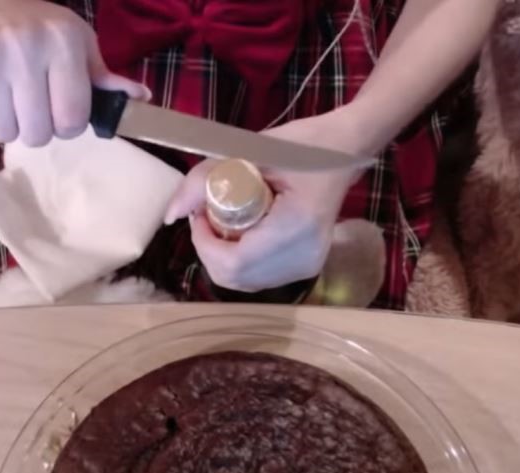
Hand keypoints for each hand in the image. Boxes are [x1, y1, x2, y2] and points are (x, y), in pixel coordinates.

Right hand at [0, 0, 148, 145]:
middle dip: (37, 127)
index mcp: (63, 42)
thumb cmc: (33, 22)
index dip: (68, 125)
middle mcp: (25, 47)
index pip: (73, 120)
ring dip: (9, 122)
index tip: (61, 112)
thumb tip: (141, 99)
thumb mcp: (75, 39)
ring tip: (8, 95)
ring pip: (5, 132)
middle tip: (32, 105)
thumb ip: (104, 75)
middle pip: (37, 134)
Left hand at [164, 112, 366, 292]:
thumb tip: (171, 214)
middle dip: (209, 251)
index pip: (234, 262)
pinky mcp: (307, 268)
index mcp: (296, 228)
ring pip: (245, 282)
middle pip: (236, 278)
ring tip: (222, 224)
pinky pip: (260, 278)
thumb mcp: (251, 151)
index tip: (197, 215)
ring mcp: (308, 267)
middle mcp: (305, 257)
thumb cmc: (305, 143)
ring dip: (223, 259)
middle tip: (205, 217)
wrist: (348, 150)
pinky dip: (240, 262)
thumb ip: (206, 178)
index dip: (204, 244)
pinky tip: (241, 235)